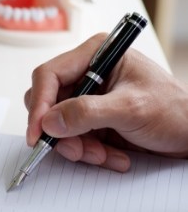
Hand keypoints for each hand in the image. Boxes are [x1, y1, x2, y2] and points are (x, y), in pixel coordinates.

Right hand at [24, 33, 187, 170]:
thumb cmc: (176, 112)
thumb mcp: (131, 108)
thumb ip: (87, 113)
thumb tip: (49, 121)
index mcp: (96, 55)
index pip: (49, 76)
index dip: (39, 105)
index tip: (38, 133)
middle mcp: (87, 74)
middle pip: (49, 103)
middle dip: (61, 132)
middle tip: (77, 150)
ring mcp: (88, 99)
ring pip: (58, 126)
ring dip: (79, 147)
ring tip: (106, 155)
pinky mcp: (92, 121)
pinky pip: (73, 139)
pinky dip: (89, 153)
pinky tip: (114, 156)